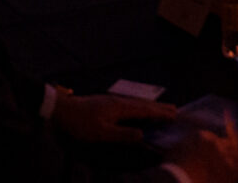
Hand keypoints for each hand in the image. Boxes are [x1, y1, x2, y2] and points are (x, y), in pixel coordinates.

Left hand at [51, 92, 177, 144]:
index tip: (175, 115)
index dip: (160, 113)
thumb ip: (122, 135)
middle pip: (143, 104)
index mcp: (120, 108)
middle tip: (176, 109)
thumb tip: (143, 136)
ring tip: (161, 108)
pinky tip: (137, 109)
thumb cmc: (81, 123)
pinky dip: (140, 106)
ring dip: (150, 106)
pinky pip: (130, 104)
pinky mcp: (106, 103)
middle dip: (159, 107)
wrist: (62, 110)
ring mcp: (112, 101)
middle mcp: (118, 101)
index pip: (145, 110)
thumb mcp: (101, 133)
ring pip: (136, 103)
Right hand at [165, 128, 237, 182]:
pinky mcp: (232, 172)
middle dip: (232, 154)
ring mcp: (226, 158)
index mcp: (202, 137)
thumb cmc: (173, 169)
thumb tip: (188, 148)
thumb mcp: (175, 150)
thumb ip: (185, 145)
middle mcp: (217, 144)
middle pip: (233, 145)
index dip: (220, 148)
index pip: (218, 138)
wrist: (180, 180)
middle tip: (230, 162)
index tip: (218, 154)